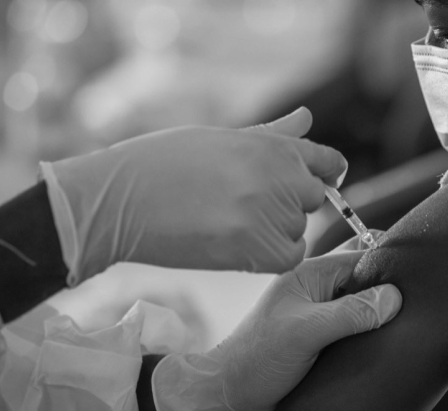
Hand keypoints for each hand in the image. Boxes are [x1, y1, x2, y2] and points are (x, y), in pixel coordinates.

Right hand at [40, 108, 346, 284]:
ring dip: (275, 229)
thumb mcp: (222, 137)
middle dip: (289, 201)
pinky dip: (271, 255)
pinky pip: (289, 256)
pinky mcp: (260, 250)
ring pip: (297, 228)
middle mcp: (282, 177)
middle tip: (243, 204)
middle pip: (313, 197)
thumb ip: (273, 133)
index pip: (328, 162)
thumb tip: (308, 117)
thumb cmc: (165, 162)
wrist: (120, 200)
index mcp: (275, 145)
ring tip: (227, 220)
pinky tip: (237, 244)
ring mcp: (273, 214)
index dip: (324, 174)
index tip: (316, 183)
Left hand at [150, 234, 401, 410]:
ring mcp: (320, 314)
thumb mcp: (305, 332)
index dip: (388, 264)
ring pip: (362, 304)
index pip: (359, 257)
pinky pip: (355, 327)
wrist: (230, 394)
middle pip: (364, 279)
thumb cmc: (256, 358)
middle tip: (416, 302)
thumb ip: (349, 314)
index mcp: (310, 275)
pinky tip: (384, 341)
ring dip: (380, 312)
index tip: (416, 276)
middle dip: (388, 288)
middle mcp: (317, 290)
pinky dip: (370, 331)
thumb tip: (393, 298)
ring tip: (406, 322)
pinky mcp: (322, 337)